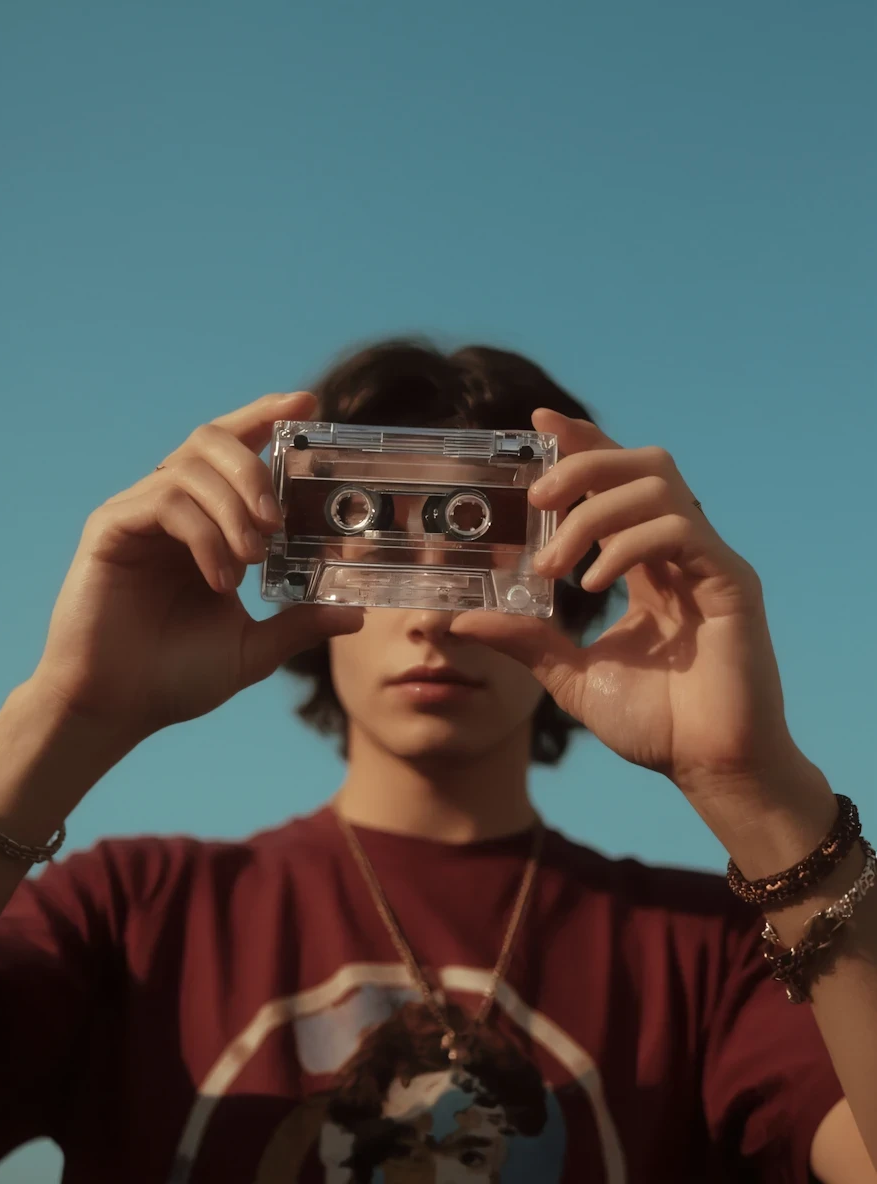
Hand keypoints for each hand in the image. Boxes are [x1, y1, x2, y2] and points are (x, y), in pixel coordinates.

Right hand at [30, 392, 362, 742]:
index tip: (308, 405)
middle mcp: (168, 507)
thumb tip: (358, 612)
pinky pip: (166, 503)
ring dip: (234, 509)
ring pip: (190, 467)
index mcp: (202, 522)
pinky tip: (219, 580)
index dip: (267, 417)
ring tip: (253, 559)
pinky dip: (204, 535)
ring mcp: (137, 514)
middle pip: (211, 439)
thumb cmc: (176, 678)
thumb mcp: (254, 648)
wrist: (118, 710)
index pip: (234, 449)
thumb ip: (301, 623)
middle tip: (278, 519)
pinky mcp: (110, 528)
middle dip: (254, 468)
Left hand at [450, 408, 805, 797]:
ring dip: (596, 510)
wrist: (709, 770)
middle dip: (585, 464)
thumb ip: (526, 642)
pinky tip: (595, 583)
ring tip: (556, 562)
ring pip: (659, 483)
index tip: (539, 424)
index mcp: (647, 564)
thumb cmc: (655, 726)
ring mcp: (709, 562)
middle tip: (539, 498)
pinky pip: (680, 530)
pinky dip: (629, 544)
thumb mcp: (572, 675)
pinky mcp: (732, 583)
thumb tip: (463, 621)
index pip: (617, 481)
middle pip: (642, 463)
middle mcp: (680, 552)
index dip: (583, 444)